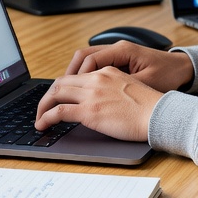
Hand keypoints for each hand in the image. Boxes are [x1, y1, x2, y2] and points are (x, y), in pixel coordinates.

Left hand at [34, 66, 161, 141]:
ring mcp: (92, 94)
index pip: (76, 76)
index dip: (62, 87)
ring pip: (55, 93)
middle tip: (43, 109)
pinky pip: (59, 112)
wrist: (158, 113)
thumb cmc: (150, 106)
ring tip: (39, 119)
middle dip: (48, 96)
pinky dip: (46, 118)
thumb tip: (102, 102)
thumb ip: (112, 89)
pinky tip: (43, 125)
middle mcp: (96, 79)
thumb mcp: (129, 88)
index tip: (57, 98)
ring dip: (43, 106)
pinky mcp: (89, 111)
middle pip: (61, 82)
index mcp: (106, 72)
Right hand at [63, 40, 194, 91]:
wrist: (183, 69)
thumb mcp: (146, 84)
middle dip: (68, 74)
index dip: (76, 77)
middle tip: (57, 94)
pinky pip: (95, 65)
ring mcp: (117, 53)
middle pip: (83, 56)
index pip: (89, 60)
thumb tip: (99, 99)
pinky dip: (85, 76)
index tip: (67, 93)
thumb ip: (122, 89)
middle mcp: (117, 48)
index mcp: (122, 50)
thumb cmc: (168, 75)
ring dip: (75, 75)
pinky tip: (82, 91)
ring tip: (65, 93)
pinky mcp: (119, 62)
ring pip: (87, 60)